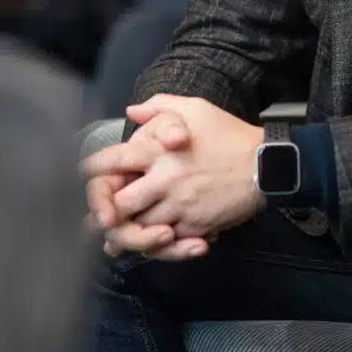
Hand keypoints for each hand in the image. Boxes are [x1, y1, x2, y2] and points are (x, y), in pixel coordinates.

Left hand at [83, 95, 265, 257]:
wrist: (267, 165)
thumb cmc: (230, 134)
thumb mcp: (197, 108)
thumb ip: (160, 106)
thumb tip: (132, 110)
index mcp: (159, 151)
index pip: (113, 161)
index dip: (92, 169)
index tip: (83, 175)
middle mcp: (164, 180)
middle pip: (120, 204)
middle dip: (104, 212)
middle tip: (95, 217)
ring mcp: (179, 206)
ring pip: (140, 228)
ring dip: (127, 233)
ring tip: (113, 238)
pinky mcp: (195, 225)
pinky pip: (166, 242)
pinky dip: (155, 244)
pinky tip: (150, 243)